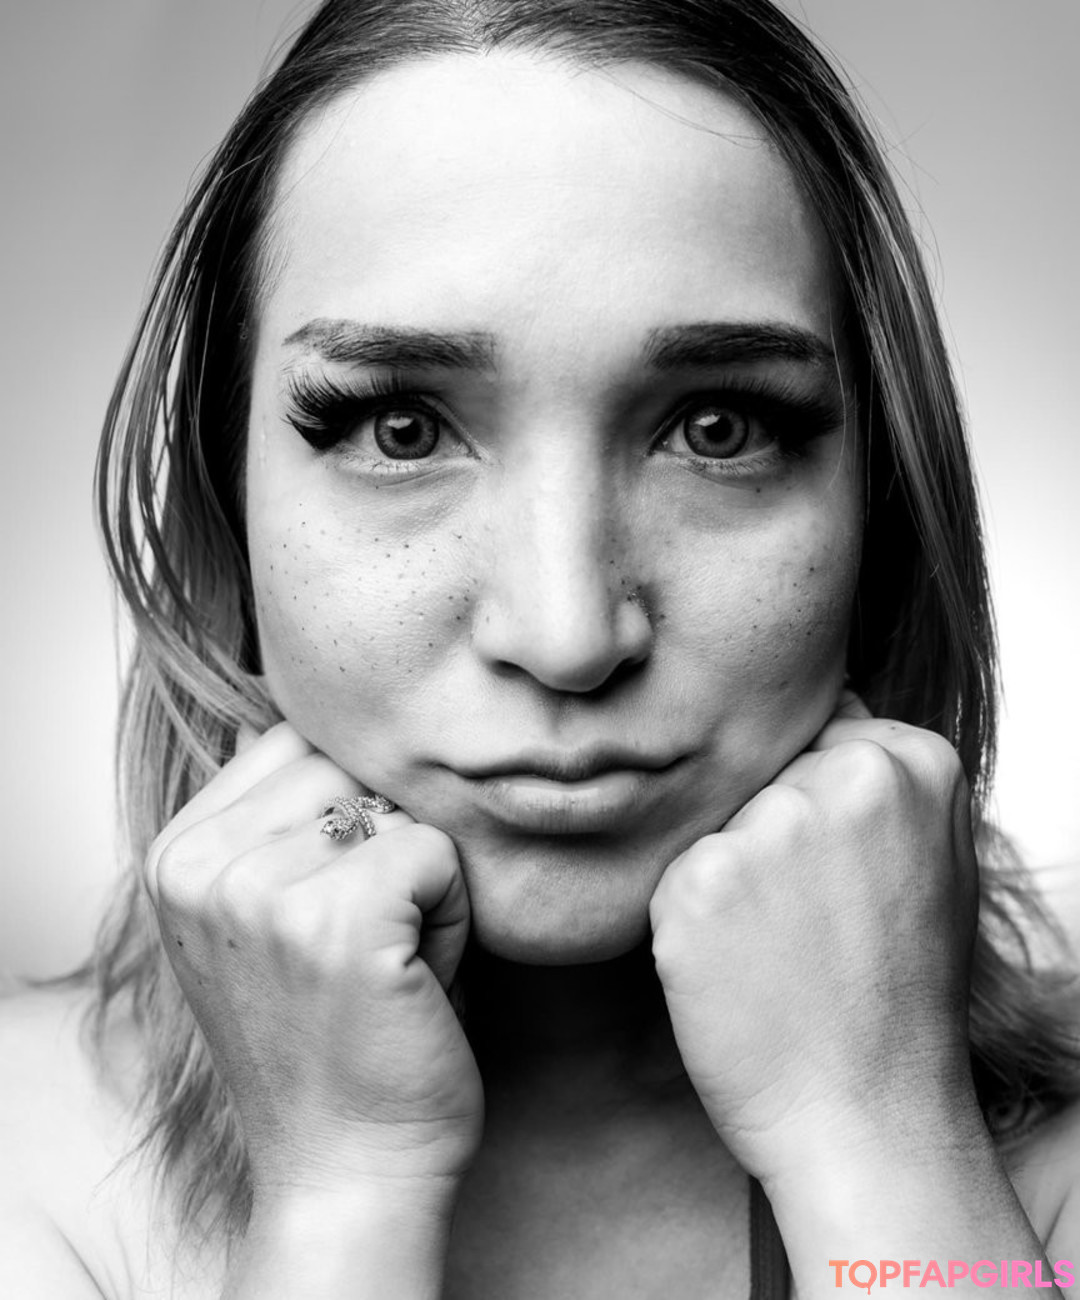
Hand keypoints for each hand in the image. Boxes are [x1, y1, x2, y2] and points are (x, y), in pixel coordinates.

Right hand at [144, 721, 482, 1204]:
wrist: (349, 1167)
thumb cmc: (335, 1034)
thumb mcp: (273, 915)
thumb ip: (281, 819)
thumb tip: (327, 718)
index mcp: (177, 854)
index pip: (297, 744)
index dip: (349, 817)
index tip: (333, 914)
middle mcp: (201, 864)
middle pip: (352, 767)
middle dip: (388, 843)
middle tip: (373, 943)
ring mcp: (260, 890)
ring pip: (399, 806)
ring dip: (423, 877)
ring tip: (393, 959)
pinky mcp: (334, 919)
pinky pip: (436, 850)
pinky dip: (454, 911)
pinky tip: (418, 977)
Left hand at [649, 692, 979, 1186]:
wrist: (866, 1121)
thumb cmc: (895, 997)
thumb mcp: (927, 862)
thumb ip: (875, 781)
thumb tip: (809, 713)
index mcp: (912, 761)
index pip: (815, 734)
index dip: (807, 806)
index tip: (825, 872)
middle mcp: (843, 778)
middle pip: (756, 775)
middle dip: (762, 835)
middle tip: (799, 922)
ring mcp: (768, 828)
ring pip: (710, 822)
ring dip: (723, 877)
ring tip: (771, 949)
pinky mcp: (699, 880)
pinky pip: (672, 874)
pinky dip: (687, 922)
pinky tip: (734, 970)